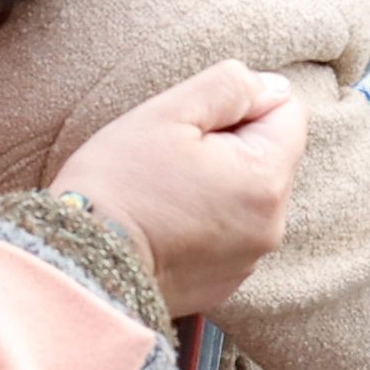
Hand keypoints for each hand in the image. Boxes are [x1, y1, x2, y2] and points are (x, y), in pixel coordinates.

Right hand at [52, 60, 312, 317]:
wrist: (83, 265)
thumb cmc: (118, 183)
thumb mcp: (168, 113)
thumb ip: (230, 87)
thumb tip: (272, 86)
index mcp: (265, 179)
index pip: (286, 111)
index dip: (239, 104)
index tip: (194, 125)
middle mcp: (271, 225)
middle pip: (269, 156)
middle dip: (230, 146)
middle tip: (172, 158)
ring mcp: (249, 259)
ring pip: (249, 196)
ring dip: (219, 185)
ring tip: (164, 193)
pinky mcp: (226, 283)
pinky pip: (230, 234)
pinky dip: (206, 223)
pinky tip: (164, 224)